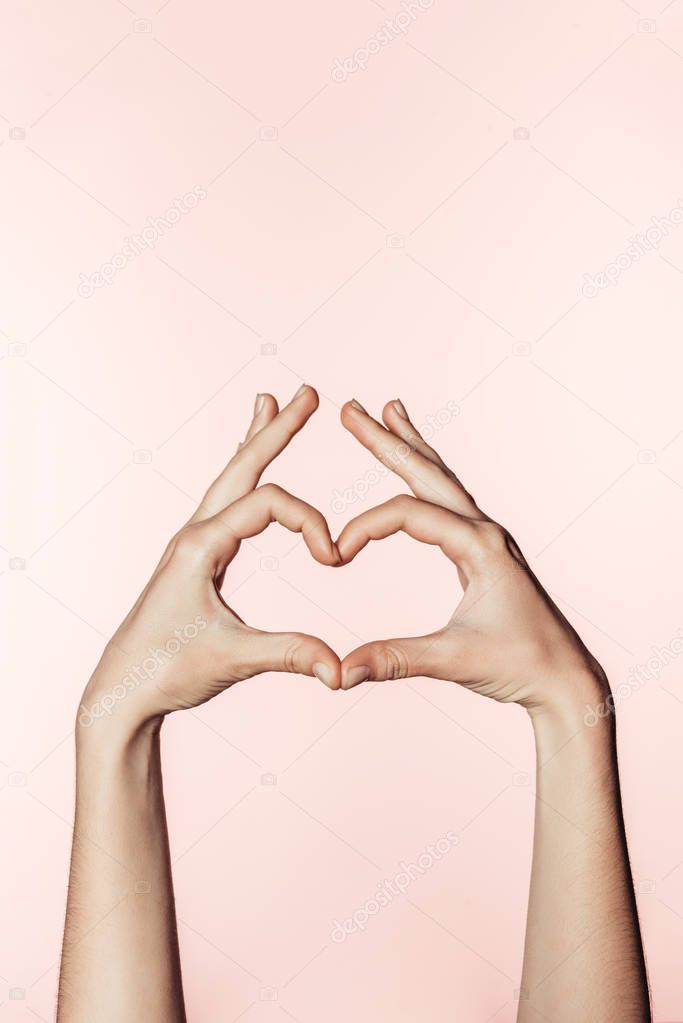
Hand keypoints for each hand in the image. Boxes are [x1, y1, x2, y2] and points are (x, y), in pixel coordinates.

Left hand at [78, 385, 341, 736]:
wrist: (121, 690)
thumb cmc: (166, 670)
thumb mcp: (233, 659)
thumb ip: (290, 654)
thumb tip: (341, 670)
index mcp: (201, 545)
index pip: (271, 504)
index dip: (313, 523)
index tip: (334, 560)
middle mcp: (193, 533)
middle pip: (242, 467)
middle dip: (277, 431)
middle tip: (306, 394)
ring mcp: (191, 543)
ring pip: (229, 480)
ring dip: (254, 443)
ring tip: (268, 406)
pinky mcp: (194, 559)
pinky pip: (224, 503)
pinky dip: (241, 476)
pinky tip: (244, 468)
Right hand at [337, 398, 608, 714]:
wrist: (564, 678)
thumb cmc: (520, 666)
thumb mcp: (454, 660)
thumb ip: (395, 659)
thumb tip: (340, 670)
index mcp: (479, 544)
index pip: (408, 514)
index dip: (364, 527)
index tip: (333, 556)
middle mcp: (485, 530)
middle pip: (427, 473)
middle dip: (387, 440)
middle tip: (352, 409)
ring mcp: (487, 538)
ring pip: (442, 481)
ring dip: (411, 447)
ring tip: (391, 411)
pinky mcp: (485, 551)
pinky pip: (449, 502)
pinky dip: (428, 478)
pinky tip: (420, 470)